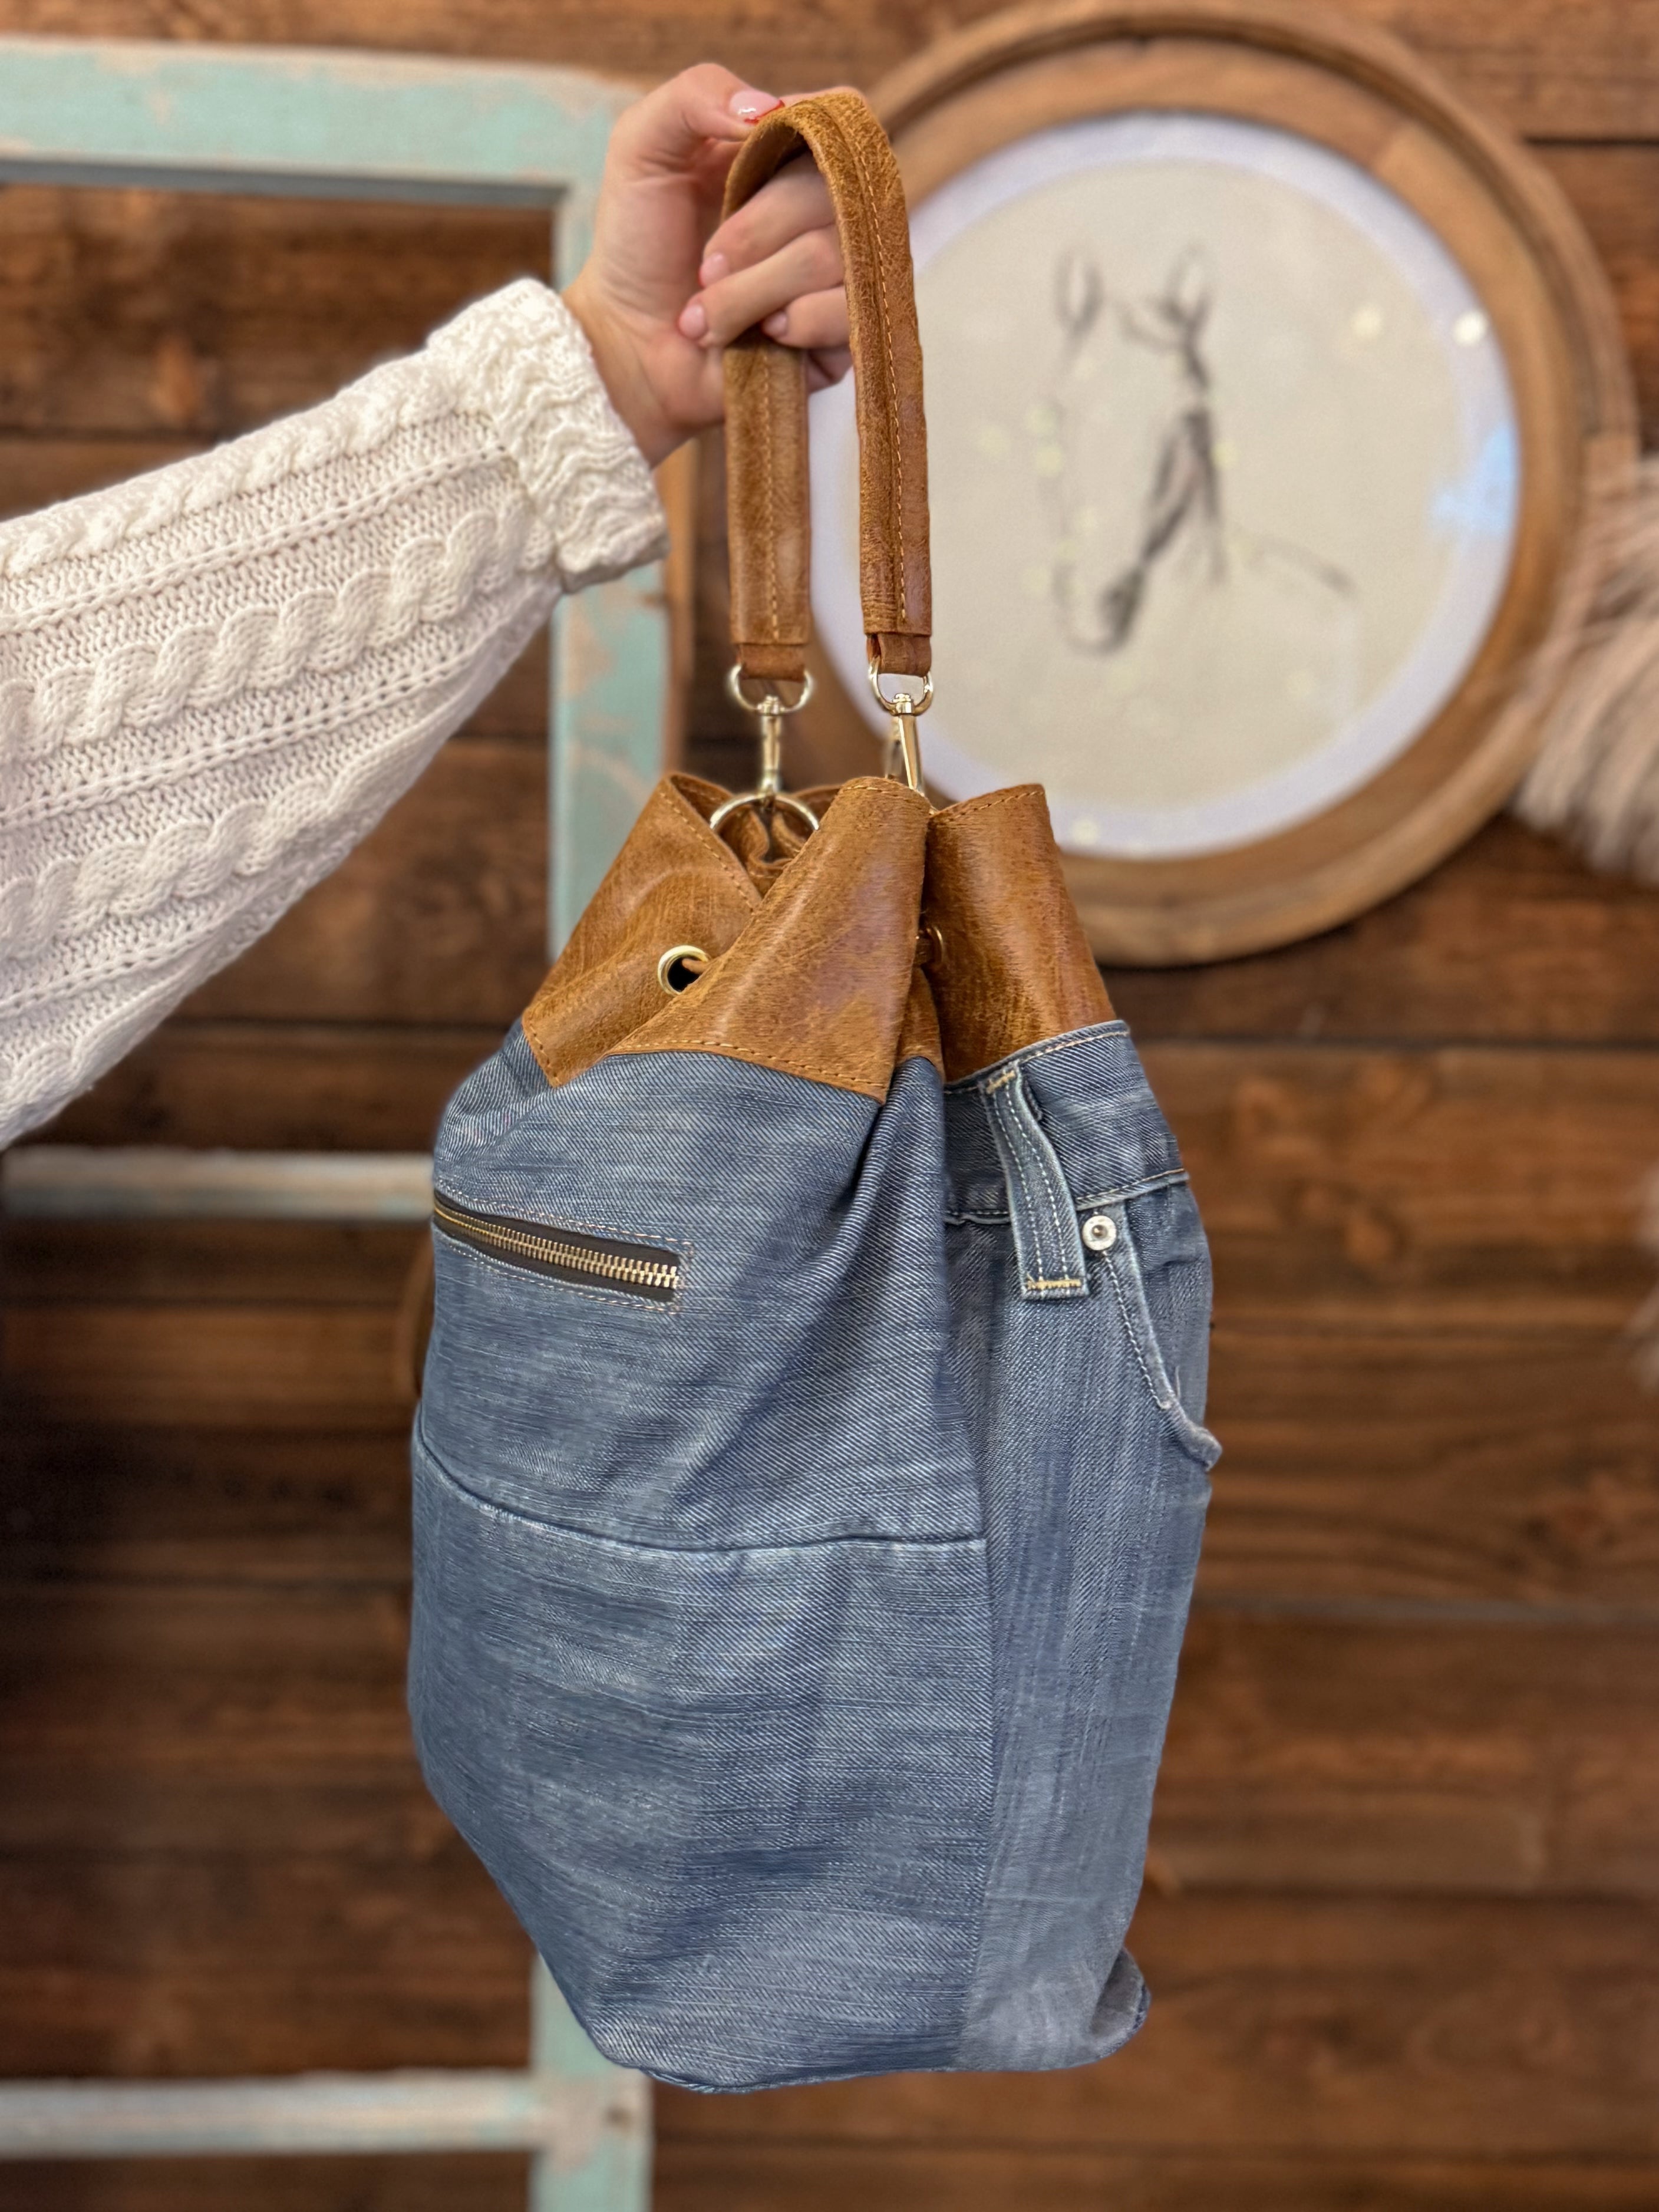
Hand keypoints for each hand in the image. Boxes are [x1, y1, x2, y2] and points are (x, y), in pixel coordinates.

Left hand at [563, 64, 850, 466]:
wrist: (627, 345)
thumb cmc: (637, 245)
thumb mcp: (642, 147)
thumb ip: (696, 93)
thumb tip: (768, 109)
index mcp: (786, 155)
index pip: (840, 116)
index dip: (805, 136)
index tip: (745, 164)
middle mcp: (822, 210)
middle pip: (833, 191)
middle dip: (754, 232)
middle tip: (706, 263)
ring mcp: (837, 275)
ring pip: (830, 257)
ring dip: (752, 289)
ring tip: (711, 311)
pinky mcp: (841, 336)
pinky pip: (844, 315)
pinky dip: (788, 325)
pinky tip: (759, 337)